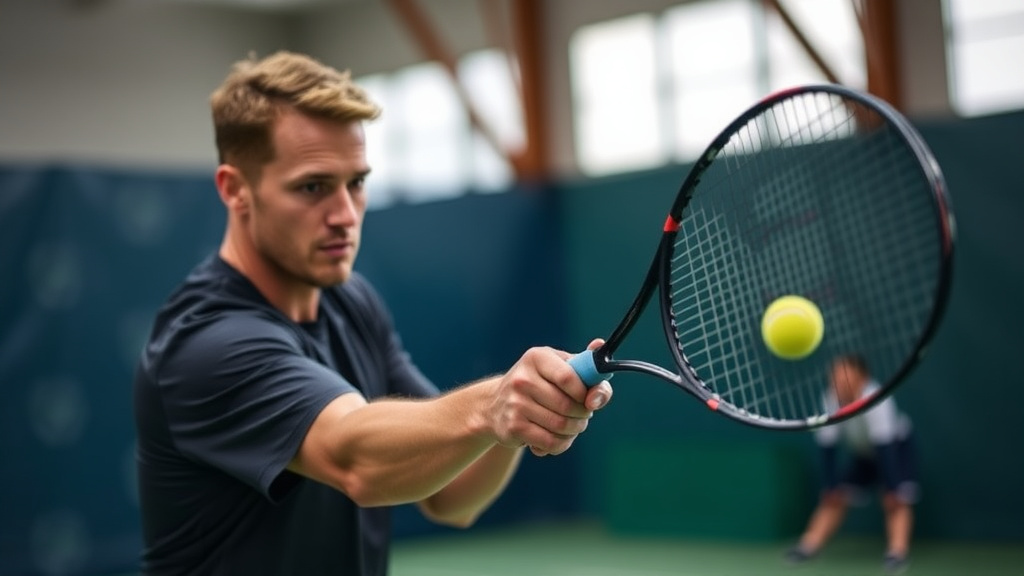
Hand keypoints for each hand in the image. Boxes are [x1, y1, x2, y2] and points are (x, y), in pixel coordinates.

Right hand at [487, 340, 612, 456]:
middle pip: (567, 405)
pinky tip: (560, 438)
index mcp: (536, 358)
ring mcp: (515, 404)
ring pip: (561, 426)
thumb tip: (600, 345)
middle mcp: (522, 379)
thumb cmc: (539, 383)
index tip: (588, 398)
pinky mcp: (513, 427)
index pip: (569, 378)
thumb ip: (585, 364)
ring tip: (572, 426)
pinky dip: (562, 444)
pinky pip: (550, 442)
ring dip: (574, 430)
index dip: (585, 393)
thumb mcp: (559, 367)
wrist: (495, 404)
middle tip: (583, 414)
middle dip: (583, 415)